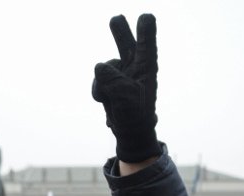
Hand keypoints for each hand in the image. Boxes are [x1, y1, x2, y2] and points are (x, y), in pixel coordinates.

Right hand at [92, 14, 160, 162]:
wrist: (129, 131)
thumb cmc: (135, 115)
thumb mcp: (125, 98)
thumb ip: (112, 80)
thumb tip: (99, 66)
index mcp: (147, 67)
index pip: (146, 44)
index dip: (145, 30)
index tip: (146, 17)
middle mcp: (134, 66)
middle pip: (126, 41)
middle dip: (120, 30)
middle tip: (116, 19)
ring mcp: (121, 72)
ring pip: (105, 65)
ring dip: (103, 81)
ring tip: (109, 98)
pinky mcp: (109, 81)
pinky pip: (97, 78)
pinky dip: (99, 90)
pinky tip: (105, 101)